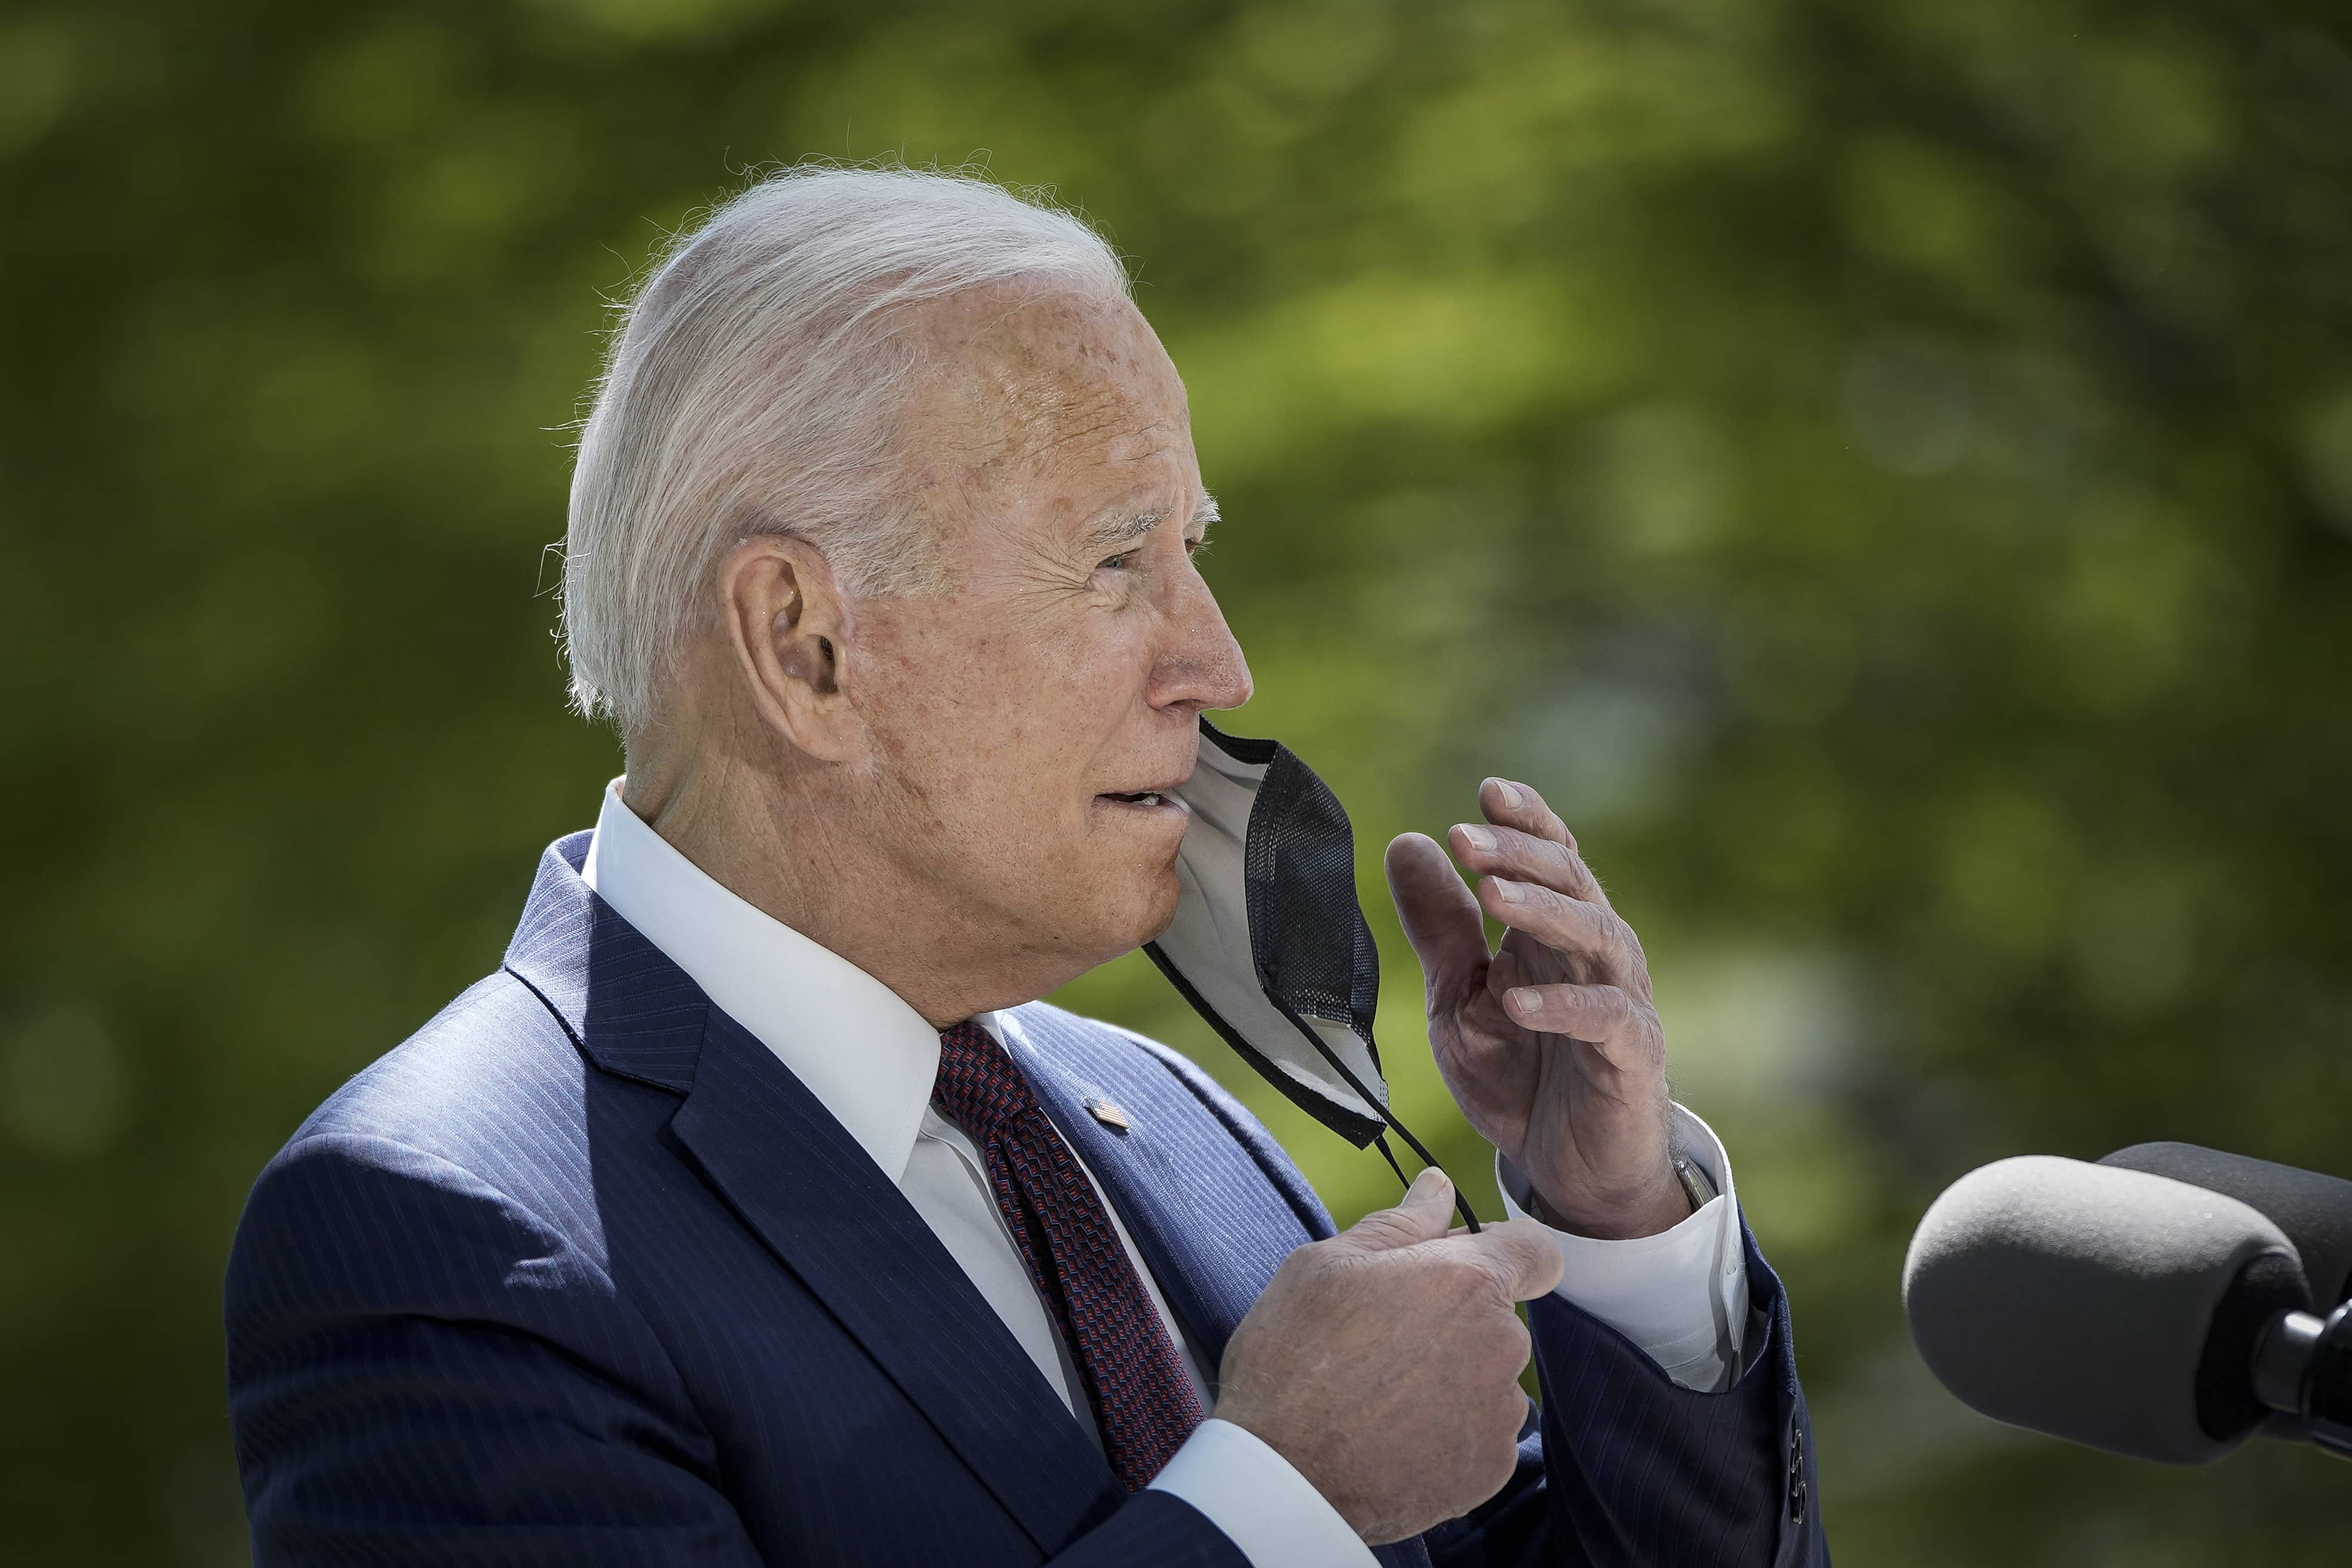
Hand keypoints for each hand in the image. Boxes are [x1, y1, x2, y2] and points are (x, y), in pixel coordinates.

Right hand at [1213, 1169, 1561, 1543]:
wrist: (1282, 1476)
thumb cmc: (1294, 1358)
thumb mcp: (1328, 1264)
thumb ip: (1400, 1223)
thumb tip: (1438, 1186)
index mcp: (1467, 1281)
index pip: (1536, 1250)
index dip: (1502, 1252)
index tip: (1461, 1267)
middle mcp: (1501, 1344)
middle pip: (1498, 1318)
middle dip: (1455, 1319)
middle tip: (1382, 1337)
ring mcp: (1499, 1412)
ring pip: (1489, 1377)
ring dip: (1452, 1378)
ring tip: (1380, 1394)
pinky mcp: (1490, 1470)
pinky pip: (1481, 1434)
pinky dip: (1448, 1433)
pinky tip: (1393, 1436)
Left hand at [1385, 778, 1686, 1239]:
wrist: (1570, 1173)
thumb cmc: (1521, 1078)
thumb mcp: (1459, 999)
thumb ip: (1440, 928)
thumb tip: (1407, 841)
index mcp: (1553, 933)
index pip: (1551, 856)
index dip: (1526, 820)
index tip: (1486, 790)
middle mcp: (1595, 954)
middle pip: (1572, 881)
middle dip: (1520, 853)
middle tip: (1468, 839)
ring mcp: (1620, 1000)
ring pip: (1597, 934)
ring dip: (1544, 910)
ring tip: (1492, 893)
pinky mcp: (1632, 1056)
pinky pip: (1606, 1018)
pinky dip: (1562, 1005)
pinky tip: (1517, 1000)